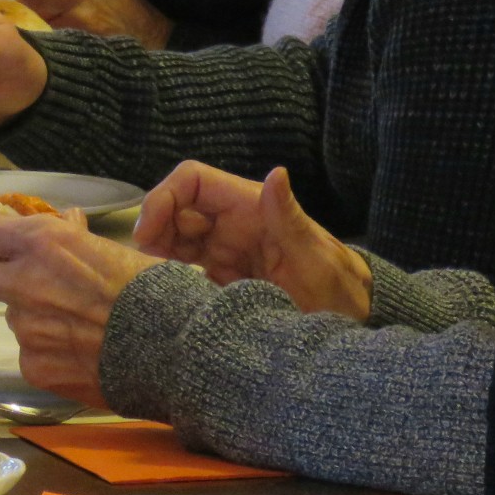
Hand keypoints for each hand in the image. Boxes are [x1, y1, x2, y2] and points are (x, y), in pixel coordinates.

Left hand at [0, 206, 161, 406]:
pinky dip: (50, 351)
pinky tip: (85, 351)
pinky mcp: (35, 367)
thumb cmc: (154, 291)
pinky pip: (31, 353)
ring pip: (10, 315)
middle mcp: (23, 282)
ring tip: (80, 323)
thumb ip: (73, 236)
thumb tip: (63, 221)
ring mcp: (26, 328)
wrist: (180, 351)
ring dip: (32, 315)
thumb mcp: (112, 248)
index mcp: (41, 242)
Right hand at [136, 163, 372, 318]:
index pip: (192, 180)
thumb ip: (289, 218)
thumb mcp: (315, 258)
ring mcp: (225, 248)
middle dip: (153, 228)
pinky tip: (163, 291)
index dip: (163, 198)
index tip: (147, 233)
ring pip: (173, 235)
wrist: (352, 322)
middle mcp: (232, 221)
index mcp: (251, 206)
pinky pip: (183, 263)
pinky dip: (167, 272)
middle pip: (175, 207)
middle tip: (142, 262)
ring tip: (149, 280)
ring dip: (156, 251)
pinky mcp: (223, 274)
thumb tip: (276, 173)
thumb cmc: (339, 290)